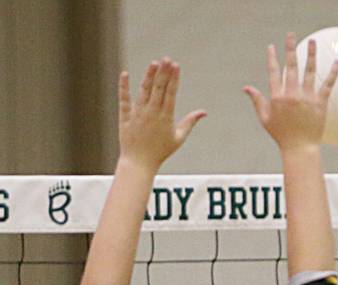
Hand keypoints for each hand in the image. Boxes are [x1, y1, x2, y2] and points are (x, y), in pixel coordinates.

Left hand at [118, 57, 205, 172]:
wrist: (139, 163)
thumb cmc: (160, 152)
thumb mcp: (179, 138)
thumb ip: (190, 122)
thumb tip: (203, 112)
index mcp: (166, 117)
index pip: (171, 93)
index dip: (174, 79)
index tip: (176, 66)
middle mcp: (152, 113)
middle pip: (158, 88)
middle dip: (163, 72)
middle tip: (167, 59)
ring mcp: (138, 114)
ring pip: (144, 91)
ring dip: (149, 76)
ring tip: (154, 63)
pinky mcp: (125, 116)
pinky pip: (124, 99)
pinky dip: (124, 86)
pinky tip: (126, 74)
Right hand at [244, 32, 337, 152]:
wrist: (300, 149)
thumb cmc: (282, 136)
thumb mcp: (265, 119)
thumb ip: (256, 100)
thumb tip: (246, 87)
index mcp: (277, 97)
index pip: (273, 72)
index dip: (272, 58)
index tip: (271, 47)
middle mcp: (292, 95)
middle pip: (291, 66)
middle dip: (290, 49)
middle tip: (291, 35)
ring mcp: (307, 98)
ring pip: (309, 71)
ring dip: (310, 54)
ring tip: (312, 41)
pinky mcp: (320, 104)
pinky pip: (327, 85)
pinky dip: (333, 73)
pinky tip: (337, 63)